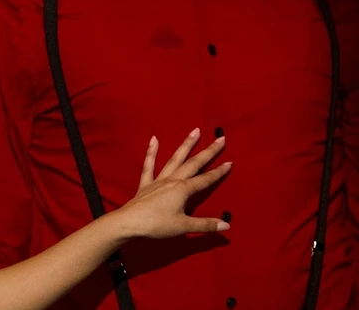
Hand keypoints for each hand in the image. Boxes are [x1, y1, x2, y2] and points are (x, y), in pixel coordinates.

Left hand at [112, 128, 231, 239]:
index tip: (229, 162)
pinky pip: (149, 165)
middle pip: (193, 163)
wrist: (128, 223)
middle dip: (208, 151)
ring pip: (175, 159)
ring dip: (186, 145)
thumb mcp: (184, 226)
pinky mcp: (145, 184)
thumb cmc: (157, 225)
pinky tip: (154, 139)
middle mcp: (172, 180)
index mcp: (183, 190)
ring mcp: (158, 180)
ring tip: (195, 131)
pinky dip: (151, 152)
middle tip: (220, 138)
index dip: (218, 172)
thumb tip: (227, 225)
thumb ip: (206, 224)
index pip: (205, 179)